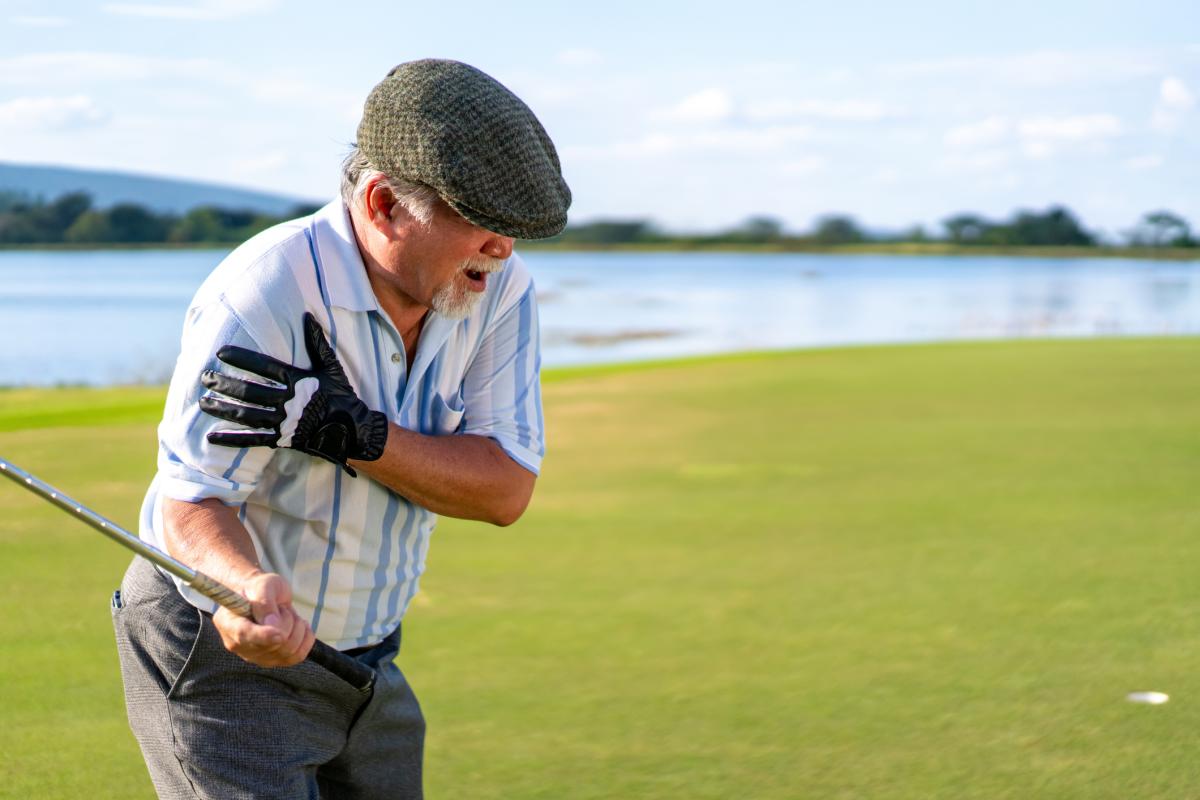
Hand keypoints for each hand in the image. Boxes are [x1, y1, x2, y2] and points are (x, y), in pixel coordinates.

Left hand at [199, 312, 388, 475]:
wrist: (352, 429)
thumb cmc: (342, 396)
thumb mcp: (331, 367)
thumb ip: (317, 343)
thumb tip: (308, 317)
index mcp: (298, 381)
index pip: (265, 366)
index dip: (242, 359)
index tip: (221, 353)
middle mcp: (288, 402)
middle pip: (250, 391)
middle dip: (225, 384)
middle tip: (205, 377)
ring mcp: (284, 422)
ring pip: (247, 415)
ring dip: (223, 408)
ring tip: (203, 402)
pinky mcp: (283, 439)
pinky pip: (253, 439)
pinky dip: (232, 439)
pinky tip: (212, 437)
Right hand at [211, 572, 315, 667]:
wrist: (263, 596)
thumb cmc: (258, 588)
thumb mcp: (262, 585)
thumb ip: (264, 602)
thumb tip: (272, 624)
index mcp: (228, 622)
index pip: (243, 635)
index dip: (262, 636)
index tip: (279, 634)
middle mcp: (238, 644)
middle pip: (272, 644)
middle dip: (286, 621)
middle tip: (280, 608)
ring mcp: (255, 656)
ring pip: (288, 650)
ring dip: (296, 627)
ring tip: (287, 614)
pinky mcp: (272, 660)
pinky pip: (298, 655)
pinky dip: (306, 638)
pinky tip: (300, 625)